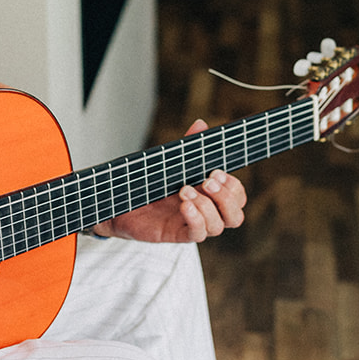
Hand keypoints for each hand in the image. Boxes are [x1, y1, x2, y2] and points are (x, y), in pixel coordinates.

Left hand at [97, 120, 247, 242]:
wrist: (121, 200)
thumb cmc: (149, 183)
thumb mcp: (171, 163)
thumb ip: (188, 147)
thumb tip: (201, 125)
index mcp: (208, 195)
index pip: (237, 197)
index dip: (233, 187)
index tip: (217, 171)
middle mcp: (204, 212)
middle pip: (235, 217)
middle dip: (226, 198)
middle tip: (207, 180)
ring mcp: (192, 224)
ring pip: (218, 226)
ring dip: (206, 206)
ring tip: (185, 190)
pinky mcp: (177, 234)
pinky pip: (197, 234)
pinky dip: (196, 219)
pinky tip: (184, 205)